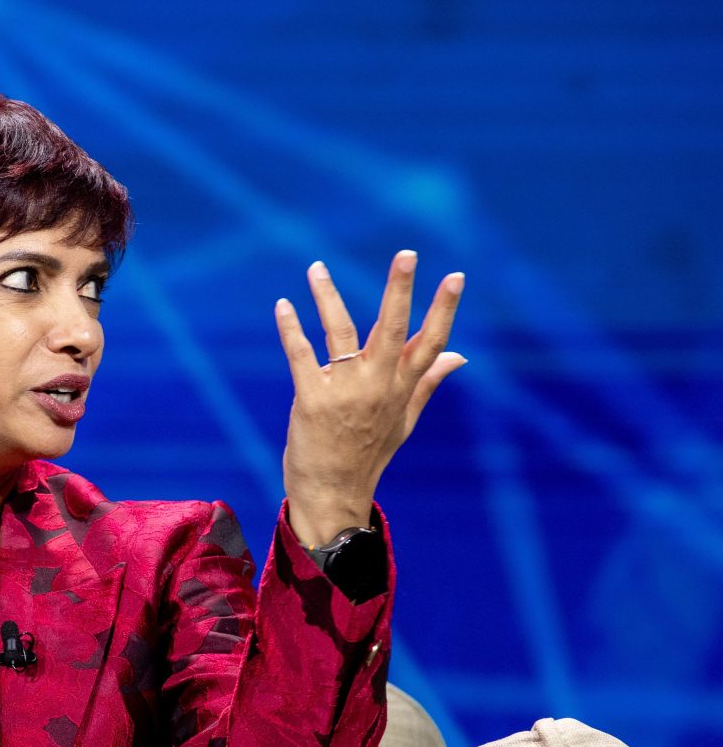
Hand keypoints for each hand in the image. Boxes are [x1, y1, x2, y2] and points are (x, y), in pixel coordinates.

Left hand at [273, 250, 466, 546]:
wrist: (333, 493)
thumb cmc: (367, 454)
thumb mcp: (404, 420)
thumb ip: (428, 384)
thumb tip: (461, 357)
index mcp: (401, 388)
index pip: (430, 343)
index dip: (444, 309)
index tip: (455, 276)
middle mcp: (378, 386)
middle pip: (393, 328)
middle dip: (400, 289)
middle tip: (407, 253)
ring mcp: (345, 392)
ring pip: (341, 332)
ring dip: (327, 296)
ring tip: (317, 267)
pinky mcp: (312, 399)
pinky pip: (301, 354)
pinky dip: (292, 328)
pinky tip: (284, 305)